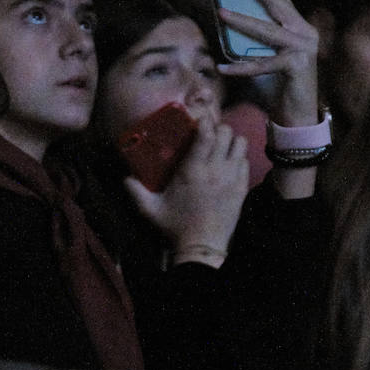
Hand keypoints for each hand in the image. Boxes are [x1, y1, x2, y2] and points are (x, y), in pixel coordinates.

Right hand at [124, 117, 248, 265]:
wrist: (201, 248)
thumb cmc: (174, 228)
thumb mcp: (149, 210)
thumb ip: (134, 191)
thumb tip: (124, 177)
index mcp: (193, 170)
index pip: (206, 133)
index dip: (204, 121)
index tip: (198, 121)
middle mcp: (215, 170)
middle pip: (226, 132)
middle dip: (218, 129)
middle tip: (209, 135)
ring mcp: (231, 178)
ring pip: (240, 143)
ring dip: (231, 141)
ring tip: (221, 147)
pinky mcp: (241, 189)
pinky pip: (246, 161)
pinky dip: (238, 158)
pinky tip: (228, 165)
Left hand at [214, 0, 320, 129]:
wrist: (301, 114)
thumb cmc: (282, 82)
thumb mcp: (272, 52)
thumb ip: (260, 34)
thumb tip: (228, 13)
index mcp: (300, 24)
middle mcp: (305, 32)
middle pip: (275, 2)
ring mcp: (303, 49)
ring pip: (267, 31)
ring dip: (242, 20)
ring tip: (220, 11)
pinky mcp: (296, 68)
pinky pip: (262, 66)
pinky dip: (241, 68)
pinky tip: (222, 68)